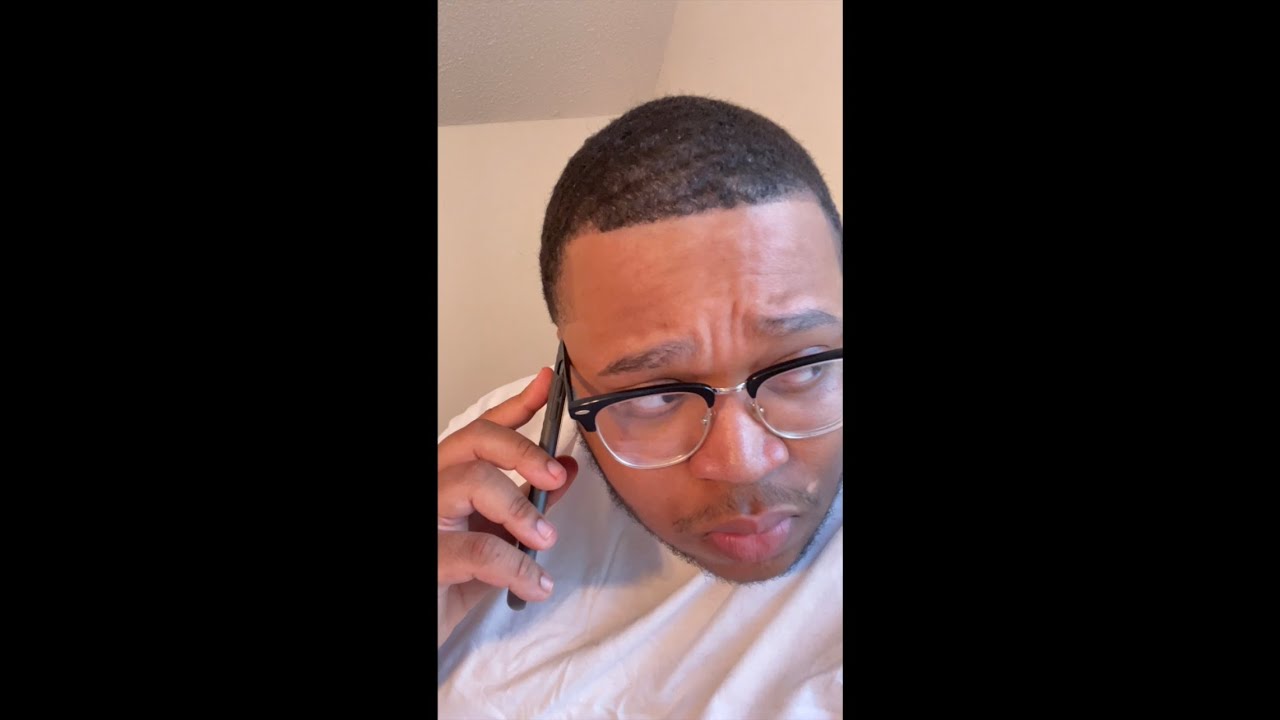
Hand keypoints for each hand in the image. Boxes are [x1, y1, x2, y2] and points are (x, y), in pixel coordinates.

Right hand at [437, 368, 578, 605]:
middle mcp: (432, 486)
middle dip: (524, 451)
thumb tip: (565, 470)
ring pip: (475, 481)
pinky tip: (536, 585)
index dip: (517, 404)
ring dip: (522, 510)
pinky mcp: (430, 556)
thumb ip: (529, 502)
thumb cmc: (453, 580)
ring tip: (544, 541)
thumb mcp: (499, 538)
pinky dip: (520, 567)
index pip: (481, 430)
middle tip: (553, 478)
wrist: (427, 625)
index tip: (548, 384)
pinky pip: (481, 549)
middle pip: (476, 440)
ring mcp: (426, 517)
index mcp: (449, 477)